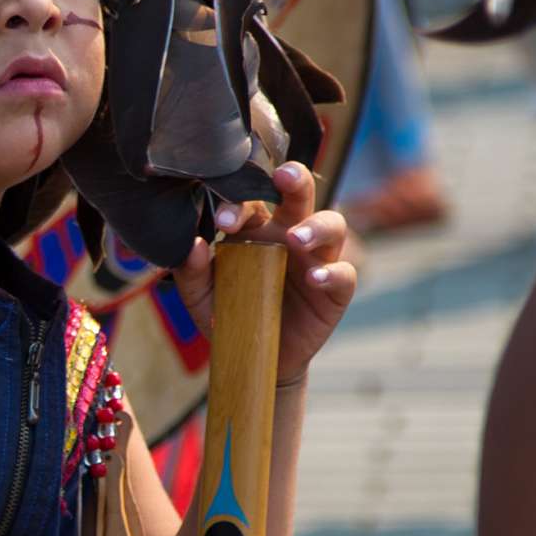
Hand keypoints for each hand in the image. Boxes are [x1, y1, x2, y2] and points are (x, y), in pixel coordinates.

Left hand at [174, 162, 356, 384]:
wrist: (255, 358)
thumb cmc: (230, 315)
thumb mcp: (202, 296)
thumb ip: (191, 271)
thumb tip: (193, 245)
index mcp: (257, 229)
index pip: (253, 200)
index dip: (241, 202)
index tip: (224, 221)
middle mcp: (290, 235)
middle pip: (300, 194)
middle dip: (295, 179)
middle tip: (283, 177)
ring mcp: (316, 260)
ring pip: (333, 224)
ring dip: (317, 225)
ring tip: (295, 239)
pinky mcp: (335, 290)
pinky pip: (344, 273)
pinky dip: (332, 272)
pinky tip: (314, 278)